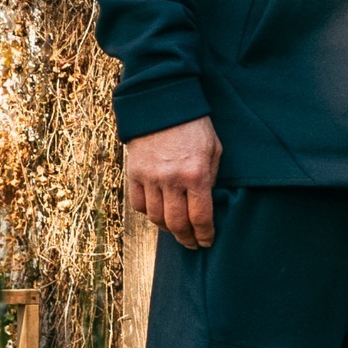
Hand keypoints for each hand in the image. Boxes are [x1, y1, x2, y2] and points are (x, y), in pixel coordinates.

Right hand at [125, 117, 222, 249]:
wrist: (162, 104)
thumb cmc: (194, 126)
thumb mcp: (214, 150)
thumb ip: (210, 178)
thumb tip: (207, 203)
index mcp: (196, 174)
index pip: (200, 217)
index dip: (205, 234)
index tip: (207, 241)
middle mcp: (171, 180)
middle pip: (176, 224)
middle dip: (187, 239)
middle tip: (192, 243)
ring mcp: (150, 178)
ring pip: (156, 218)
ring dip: (167, 229)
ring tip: (177, 230)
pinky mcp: (134, 173)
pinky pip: (139, 204)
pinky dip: (149, 213)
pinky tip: (158, 213)